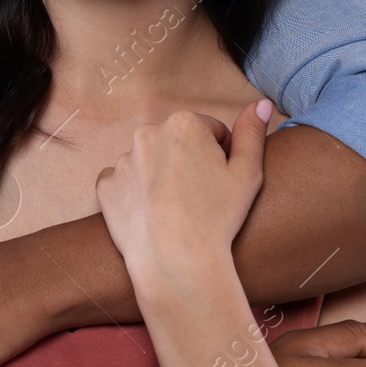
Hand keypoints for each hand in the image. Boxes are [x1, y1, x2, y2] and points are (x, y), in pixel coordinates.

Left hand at [95, 100, 270, 284]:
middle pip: (177, 143)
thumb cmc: (217, 219)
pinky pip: (125, 183)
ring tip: (176, 210)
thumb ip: (252, 133)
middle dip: (189, 162)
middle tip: (200, 198)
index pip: (210, 131)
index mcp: (183, 123)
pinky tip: (152, 215)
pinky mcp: (105, 185)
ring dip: (162, 177)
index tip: (220, 182)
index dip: (221, 156)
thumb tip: (260, 103)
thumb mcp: (248, 173)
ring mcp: (122, 160)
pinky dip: (136, 195)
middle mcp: (146, 133)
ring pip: (150, 163)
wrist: (176, 263)